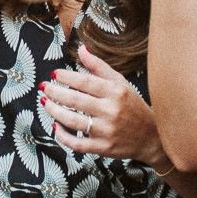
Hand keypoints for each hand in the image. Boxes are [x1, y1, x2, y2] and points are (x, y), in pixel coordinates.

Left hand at [41, 44, 166, 164]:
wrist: (152, 136)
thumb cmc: (133, 106)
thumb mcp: (120, 83)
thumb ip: (99, 67)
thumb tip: (81, 49)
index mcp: (116, 92)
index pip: (85, 82)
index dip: (66, 77)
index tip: (54, 74)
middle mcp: (111, 111)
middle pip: (75, 100)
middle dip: (55, 93)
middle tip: (44, 87)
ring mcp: (106, 131)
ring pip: (73, 121)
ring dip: (54, 111)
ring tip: (45, 103)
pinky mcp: (103, 148)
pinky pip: (77, 143)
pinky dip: (63, 136)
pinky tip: (55, 126)